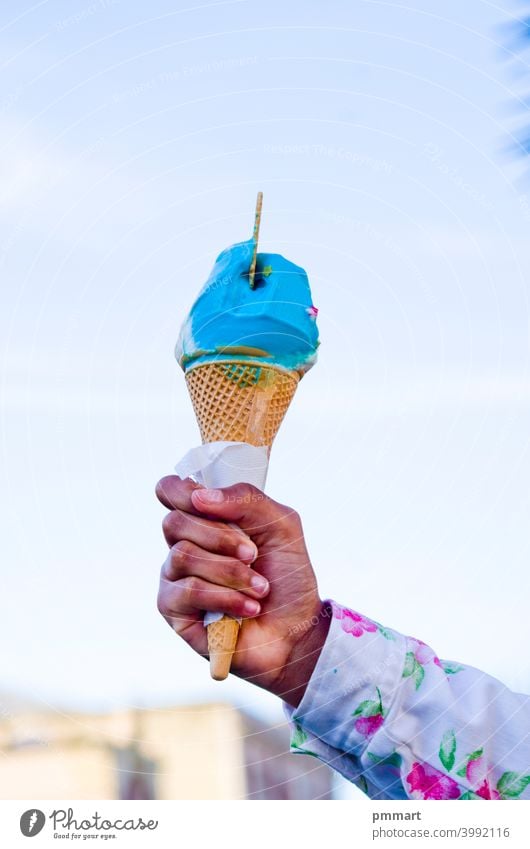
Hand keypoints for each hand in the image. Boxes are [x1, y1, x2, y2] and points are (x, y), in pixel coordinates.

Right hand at [155, 476, 329, 705]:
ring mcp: (176, 578)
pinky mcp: (174, 611)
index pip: (169, 491)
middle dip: (220, 537)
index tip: (204, 501)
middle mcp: (184, 545)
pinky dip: (225, 597)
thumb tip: (199, 496)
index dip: (179, 491)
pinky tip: (248, 607)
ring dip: (230, 571)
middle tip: (253, 555)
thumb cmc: (287, 576)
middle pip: (174, 522)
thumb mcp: (281, 525)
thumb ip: (246, 499)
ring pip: (182, 556)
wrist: (297, 630)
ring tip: (259, 587)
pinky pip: (189, 591)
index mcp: (205, 520)